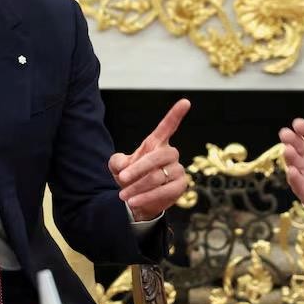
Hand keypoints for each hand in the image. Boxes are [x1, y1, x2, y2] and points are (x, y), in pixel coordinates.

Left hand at [111, 98, 190, 220]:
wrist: (138, 200)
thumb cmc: (130, 178)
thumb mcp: (118, 167)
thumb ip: (117, 162)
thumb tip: (122, 165)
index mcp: (156, 143)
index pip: (168, 126)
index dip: (176, 114)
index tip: (185, 102)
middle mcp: (170, 154)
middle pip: (158, 157)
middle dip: (138, 169)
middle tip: (122, 178)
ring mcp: (178, 169)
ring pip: (158, 176)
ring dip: (138, 186)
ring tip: (123, 195)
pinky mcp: (181, 186)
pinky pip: (164, 191)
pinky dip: (147, 197)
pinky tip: (134, 201)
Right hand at [278, 119, 303, 244]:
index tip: (298, 124)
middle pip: (298, 144)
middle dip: (290, 138)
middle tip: (285, 134)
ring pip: (293, 161)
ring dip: (289, 155)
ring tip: (288, 150)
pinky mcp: (302, 188)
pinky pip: (296, 181)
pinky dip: (293, 176)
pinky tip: (293, 171)